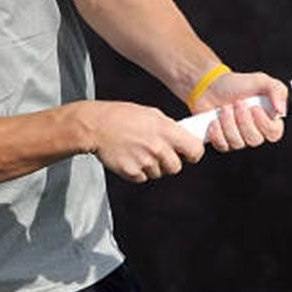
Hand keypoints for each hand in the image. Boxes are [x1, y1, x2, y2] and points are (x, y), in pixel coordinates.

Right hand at [80, 100, 204, 182]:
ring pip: (159, 173)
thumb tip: (183, 138)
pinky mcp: (132, 172)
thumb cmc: (122, 116)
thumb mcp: (152, 114)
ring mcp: (145, 162)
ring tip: (139, 150)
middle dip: (170, 162)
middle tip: (158, 151)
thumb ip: (169, 128)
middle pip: (176, 167)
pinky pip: (143, 177)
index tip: (189, 153)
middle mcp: (157, 148)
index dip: (193, 153)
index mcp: (166, 131)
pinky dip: (139, 171)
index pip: (195, 151)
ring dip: (153, 166)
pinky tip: (131, 156)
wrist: (96, 126)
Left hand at [194, 71, 287, 151]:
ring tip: (224, 108)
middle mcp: (255, 131)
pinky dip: (217, 132)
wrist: (212, 86)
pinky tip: (215, 120)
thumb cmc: (237, 84)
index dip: (264, 124)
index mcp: (268, 118)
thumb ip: (276, 90)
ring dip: (228, 123)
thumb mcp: (261, 80)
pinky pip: (223, 146)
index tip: (254, 108)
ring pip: (237, 143)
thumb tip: (281, 111)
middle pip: (254, 140)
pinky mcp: (223, 142)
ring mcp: (239, 138)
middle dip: (243, 120)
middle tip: (237, 103)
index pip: (274, 133)